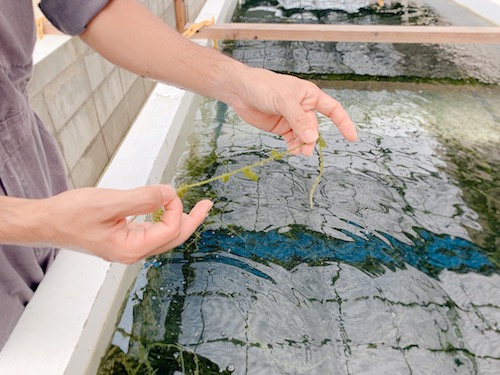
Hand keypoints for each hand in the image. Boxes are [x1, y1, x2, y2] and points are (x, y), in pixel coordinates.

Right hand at [35, 185, 211, 263]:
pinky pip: (151, 231)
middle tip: (208, 204)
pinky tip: (166, 209)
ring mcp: (127, 247)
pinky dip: (162, 219)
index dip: (174, 208)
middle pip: (172, 237)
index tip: (167, 190)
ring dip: (178, 219)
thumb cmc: (70, 215)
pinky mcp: (122, 239)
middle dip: (191, 220)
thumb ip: (142, 198)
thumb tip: (169, 193)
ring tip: (195, 207)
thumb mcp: (109, 202)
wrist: (45, 222)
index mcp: (131, 249)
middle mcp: (132, 252)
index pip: (169, 230)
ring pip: (163, 235)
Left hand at [229, 67, 357, 155]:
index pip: (333, 109)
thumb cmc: (263, 86)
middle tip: (305, 149)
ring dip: (303, 145)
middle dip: (311, 139)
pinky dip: (294, 146)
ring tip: (298, 153)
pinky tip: (291, 151)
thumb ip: (298, 120)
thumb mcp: (283, 101)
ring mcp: (292, 119)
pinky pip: (293, 140)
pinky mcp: (281, 127)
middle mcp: (303, 107)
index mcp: (310, 95)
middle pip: (315, 127)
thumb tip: (312, 138)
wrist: (240, 91)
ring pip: (304, 136)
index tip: (352, 137)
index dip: (343, 123)